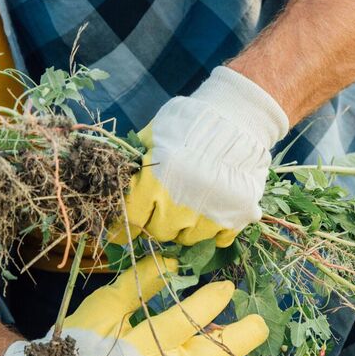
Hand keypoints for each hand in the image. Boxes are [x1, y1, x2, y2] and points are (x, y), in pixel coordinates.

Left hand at [110, 66, 288, 246]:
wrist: (238, 116)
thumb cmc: (189, 123)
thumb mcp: (153, 136)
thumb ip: (135, 163)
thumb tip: (116, 186)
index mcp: (155, 183)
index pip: (131, 220)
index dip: (126, 224)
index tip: (123, 227)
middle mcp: (180, 206)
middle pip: (158, 232)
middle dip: (156, 221)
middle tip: (162, 207)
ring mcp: (210, 214)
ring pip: (187, 239)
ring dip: (184, 227)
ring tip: (188, 206)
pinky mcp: (237, 216)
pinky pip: (220, 240)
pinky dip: (214, 232)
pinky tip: (212, 214)